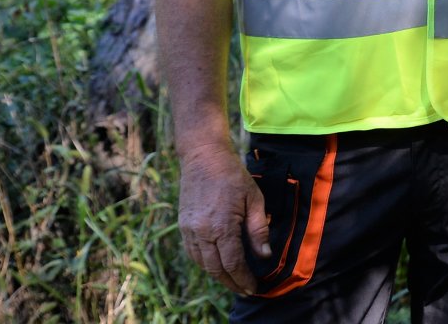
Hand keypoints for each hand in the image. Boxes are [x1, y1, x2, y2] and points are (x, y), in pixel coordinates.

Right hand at [178, 145, 271, 294]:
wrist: (204, 158)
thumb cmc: (233, 176)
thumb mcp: (254, 199)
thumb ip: (259, 229)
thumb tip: (264, 256)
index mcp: (222, 226)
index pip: (233, 263)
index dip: (243, 279)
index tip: (253, 287)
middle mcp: (202, 232)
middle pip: (216, 269)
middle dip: (231, 283)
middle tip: (244, 289)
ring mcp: (190, 230)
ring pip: (202, 264)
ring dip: (217, 275)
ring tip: (232, 280)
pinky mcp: (183, 226)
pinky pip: (193, 253)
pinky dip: (205, 263)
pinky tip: (216, 264)